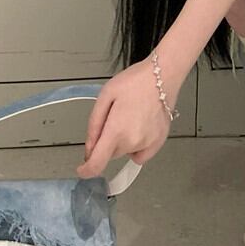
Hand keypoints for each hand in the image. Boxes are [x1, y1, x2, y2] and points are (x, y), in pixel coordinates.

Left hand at [76, 59, 175, 178]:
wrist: (162, 74)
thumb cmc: (134, 81)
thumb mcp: (105, 96)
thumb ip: (94, 125)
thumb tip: (89, 148)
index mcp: (116, 131)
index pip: (97, 163)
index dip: (86, 170)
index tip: (82, 168)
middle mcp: (132, 142)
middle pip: (110, 154)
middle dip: (107, 142)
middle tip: (114, 118)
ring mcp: (148, 144)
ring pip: (125, 152)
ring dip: (122, 142)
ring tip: (130, 117)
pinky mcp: (159, 142)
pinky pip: (141, 154)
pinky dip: (136, 147)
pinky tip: (139, 129)